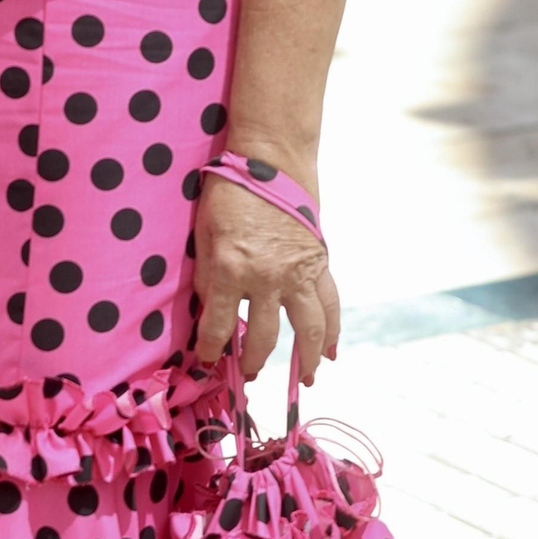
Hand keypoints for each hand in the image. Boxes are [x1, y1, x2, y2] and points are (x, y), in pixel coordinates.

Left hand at [193, 172, 339, 383]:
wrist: (271, 158)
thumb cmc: (229, 188)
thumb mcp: (204, 230)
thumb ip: (206, 273)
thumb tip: (209, 308)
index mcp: (231, 267)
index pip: (218, 324)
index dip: (211, 349)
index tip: (209, 362)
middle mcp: (267, 276)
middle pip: (263, 336)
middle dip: (253, 361)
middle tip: (249, 375)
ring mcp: (298, 272)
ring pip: (308, 329)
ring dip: (305, 359)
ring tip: (304, 380)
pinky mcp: (319, 262)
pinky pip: (330, 304)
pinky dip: (333, 331)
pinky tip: (331, 351)